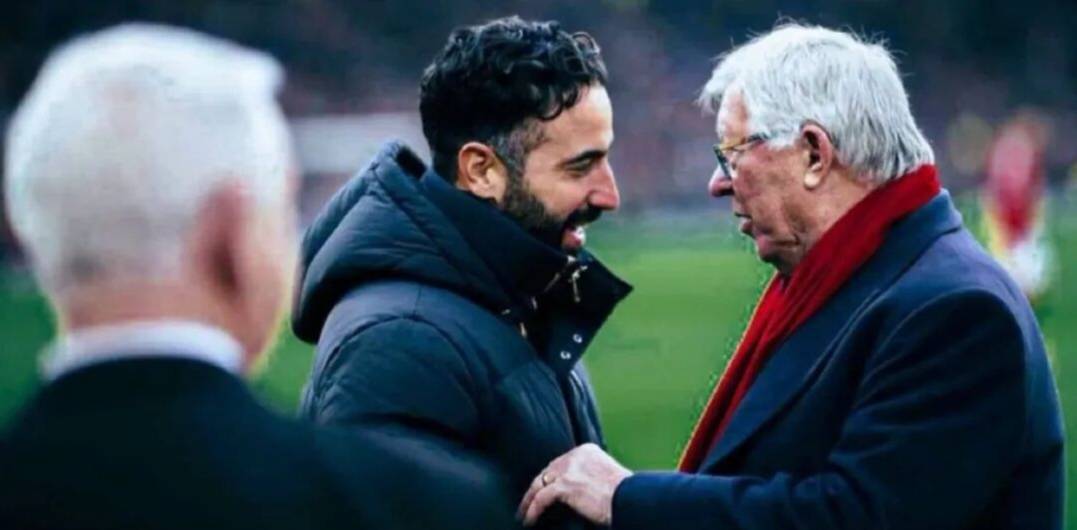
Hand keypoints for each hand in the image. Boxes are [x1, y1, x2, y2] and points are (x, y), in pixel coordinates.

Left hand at [517, 443, 631, 526]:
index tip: (543, 488)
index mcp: (586, 451)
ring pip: (540, 484)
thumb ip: (590, 475)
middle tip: (528, 501)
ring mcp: (568, 469)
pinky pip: (541, 498)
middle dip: (537, 487)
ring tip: (523, 512)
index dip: (550, 477)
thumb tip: (577, 490)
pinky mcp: (564, 485)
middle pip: (548, 471)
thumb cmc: (624, 494)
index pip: (561, 463)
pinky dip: (533, 510)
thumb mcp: (606, 475)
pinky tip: (529, 520)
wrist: (629, 499)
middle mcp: (575, 456)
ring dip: (529, 500)